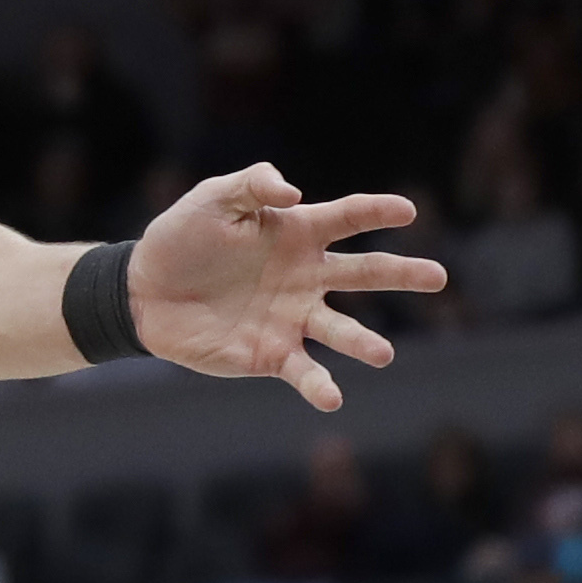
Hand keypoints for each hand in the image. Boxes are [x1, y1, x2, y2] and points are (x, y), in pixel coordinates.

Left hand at [129, 162, 441, 408]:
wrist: (143, 291)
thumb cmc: (182, 238)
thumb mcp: (212, 199)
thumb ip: (253, 186)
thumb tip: (294, 193)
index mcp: (297, 234)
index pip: (346, 218)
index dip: (376, 211)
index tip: (407, 210)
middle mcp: (306, 277)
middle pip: (363, 273)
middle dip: (401, 274)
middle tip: (437, 277)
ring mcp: (293, 317)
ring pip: (341, 330)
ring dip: (364, 342)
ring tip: (382, 353)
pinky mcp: (272, 353)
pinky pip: (305, 371)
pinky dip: (320, 385)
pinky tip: (332, 396)